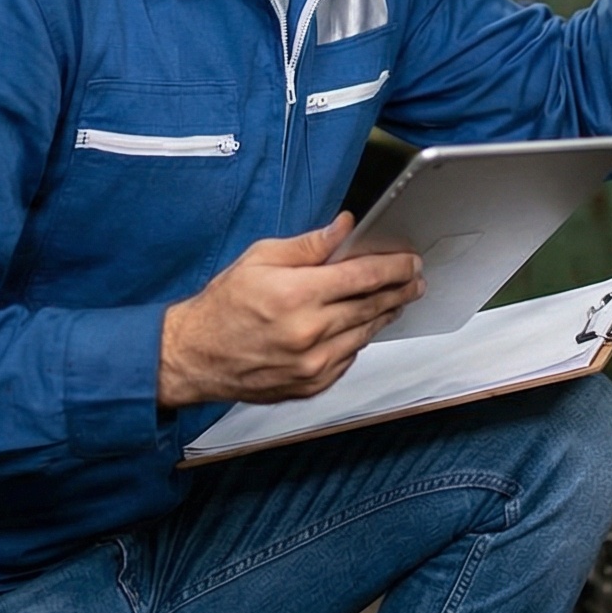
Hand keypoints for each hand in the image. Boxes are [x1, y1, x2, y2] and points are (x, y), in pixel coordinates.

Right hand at [157, 214, 424, 406]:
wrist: (195, 357)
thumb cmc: (223, 306)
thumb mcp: (260, 258)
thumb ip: (309, 245)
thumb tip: (345, 227)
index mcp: (296, 295)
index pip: (363, 276)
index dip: (394, 267)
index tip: (410, 261)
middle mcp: (309, 333)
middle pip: (372, 306)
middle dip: (399, 290)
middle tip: (416, 279)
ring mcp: (312, 364)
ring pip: (365, 333)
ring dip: (385, 315)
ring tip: (396, 299)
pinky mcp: (311, 384)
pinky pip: (349, 357)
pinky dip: (358, 338)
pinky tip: (361, 325)